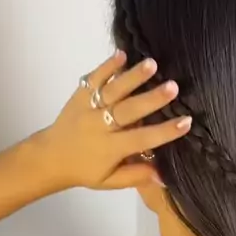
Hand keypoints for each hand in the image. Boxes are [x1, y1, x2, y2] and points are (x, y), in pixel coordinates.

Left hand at [39, 51, 190, 190]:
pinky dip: (107, 66)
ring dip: (133, 77)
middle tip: (173, 87)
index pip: (141, 138)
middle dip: (152, 98)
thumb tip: (165, 177)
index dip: (164, 131)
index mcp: (110, 149)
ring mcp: (88, 108)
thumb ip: (136, 176)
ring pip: (112, 91)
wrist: (49, 157)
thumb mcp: (110, 181)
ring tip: (152, 64)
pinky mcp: (79, 95)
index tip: (186, 122)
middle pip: (128, 110)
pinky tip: (122, 54)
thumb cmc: (85, 170)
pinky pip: (93, 79)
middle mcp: (99, 126)